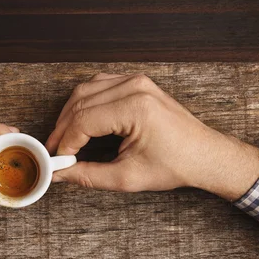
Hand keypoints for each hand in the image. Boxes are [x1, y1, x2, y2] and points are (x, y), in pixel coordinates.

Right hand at [45, 73, 258, 200]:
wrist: (203, 155)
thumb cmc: (174, 165)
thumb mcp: (127, 177)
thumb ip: (88, 175)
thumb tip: (60, 174)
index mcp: (135, 108)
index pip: (83, 121)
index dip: (65, 143)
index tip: (58, 161)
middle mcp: (135, 87)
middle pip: (80, 102)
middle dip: (63, 129)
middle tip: (56, 151)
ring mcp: (136, 81)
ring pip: (86, 91)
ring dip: (70, 115)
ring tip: (65, 139)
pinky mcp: (137, 83)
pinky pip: (99, 85)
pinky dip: (84, 103)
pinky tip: (81, 122)